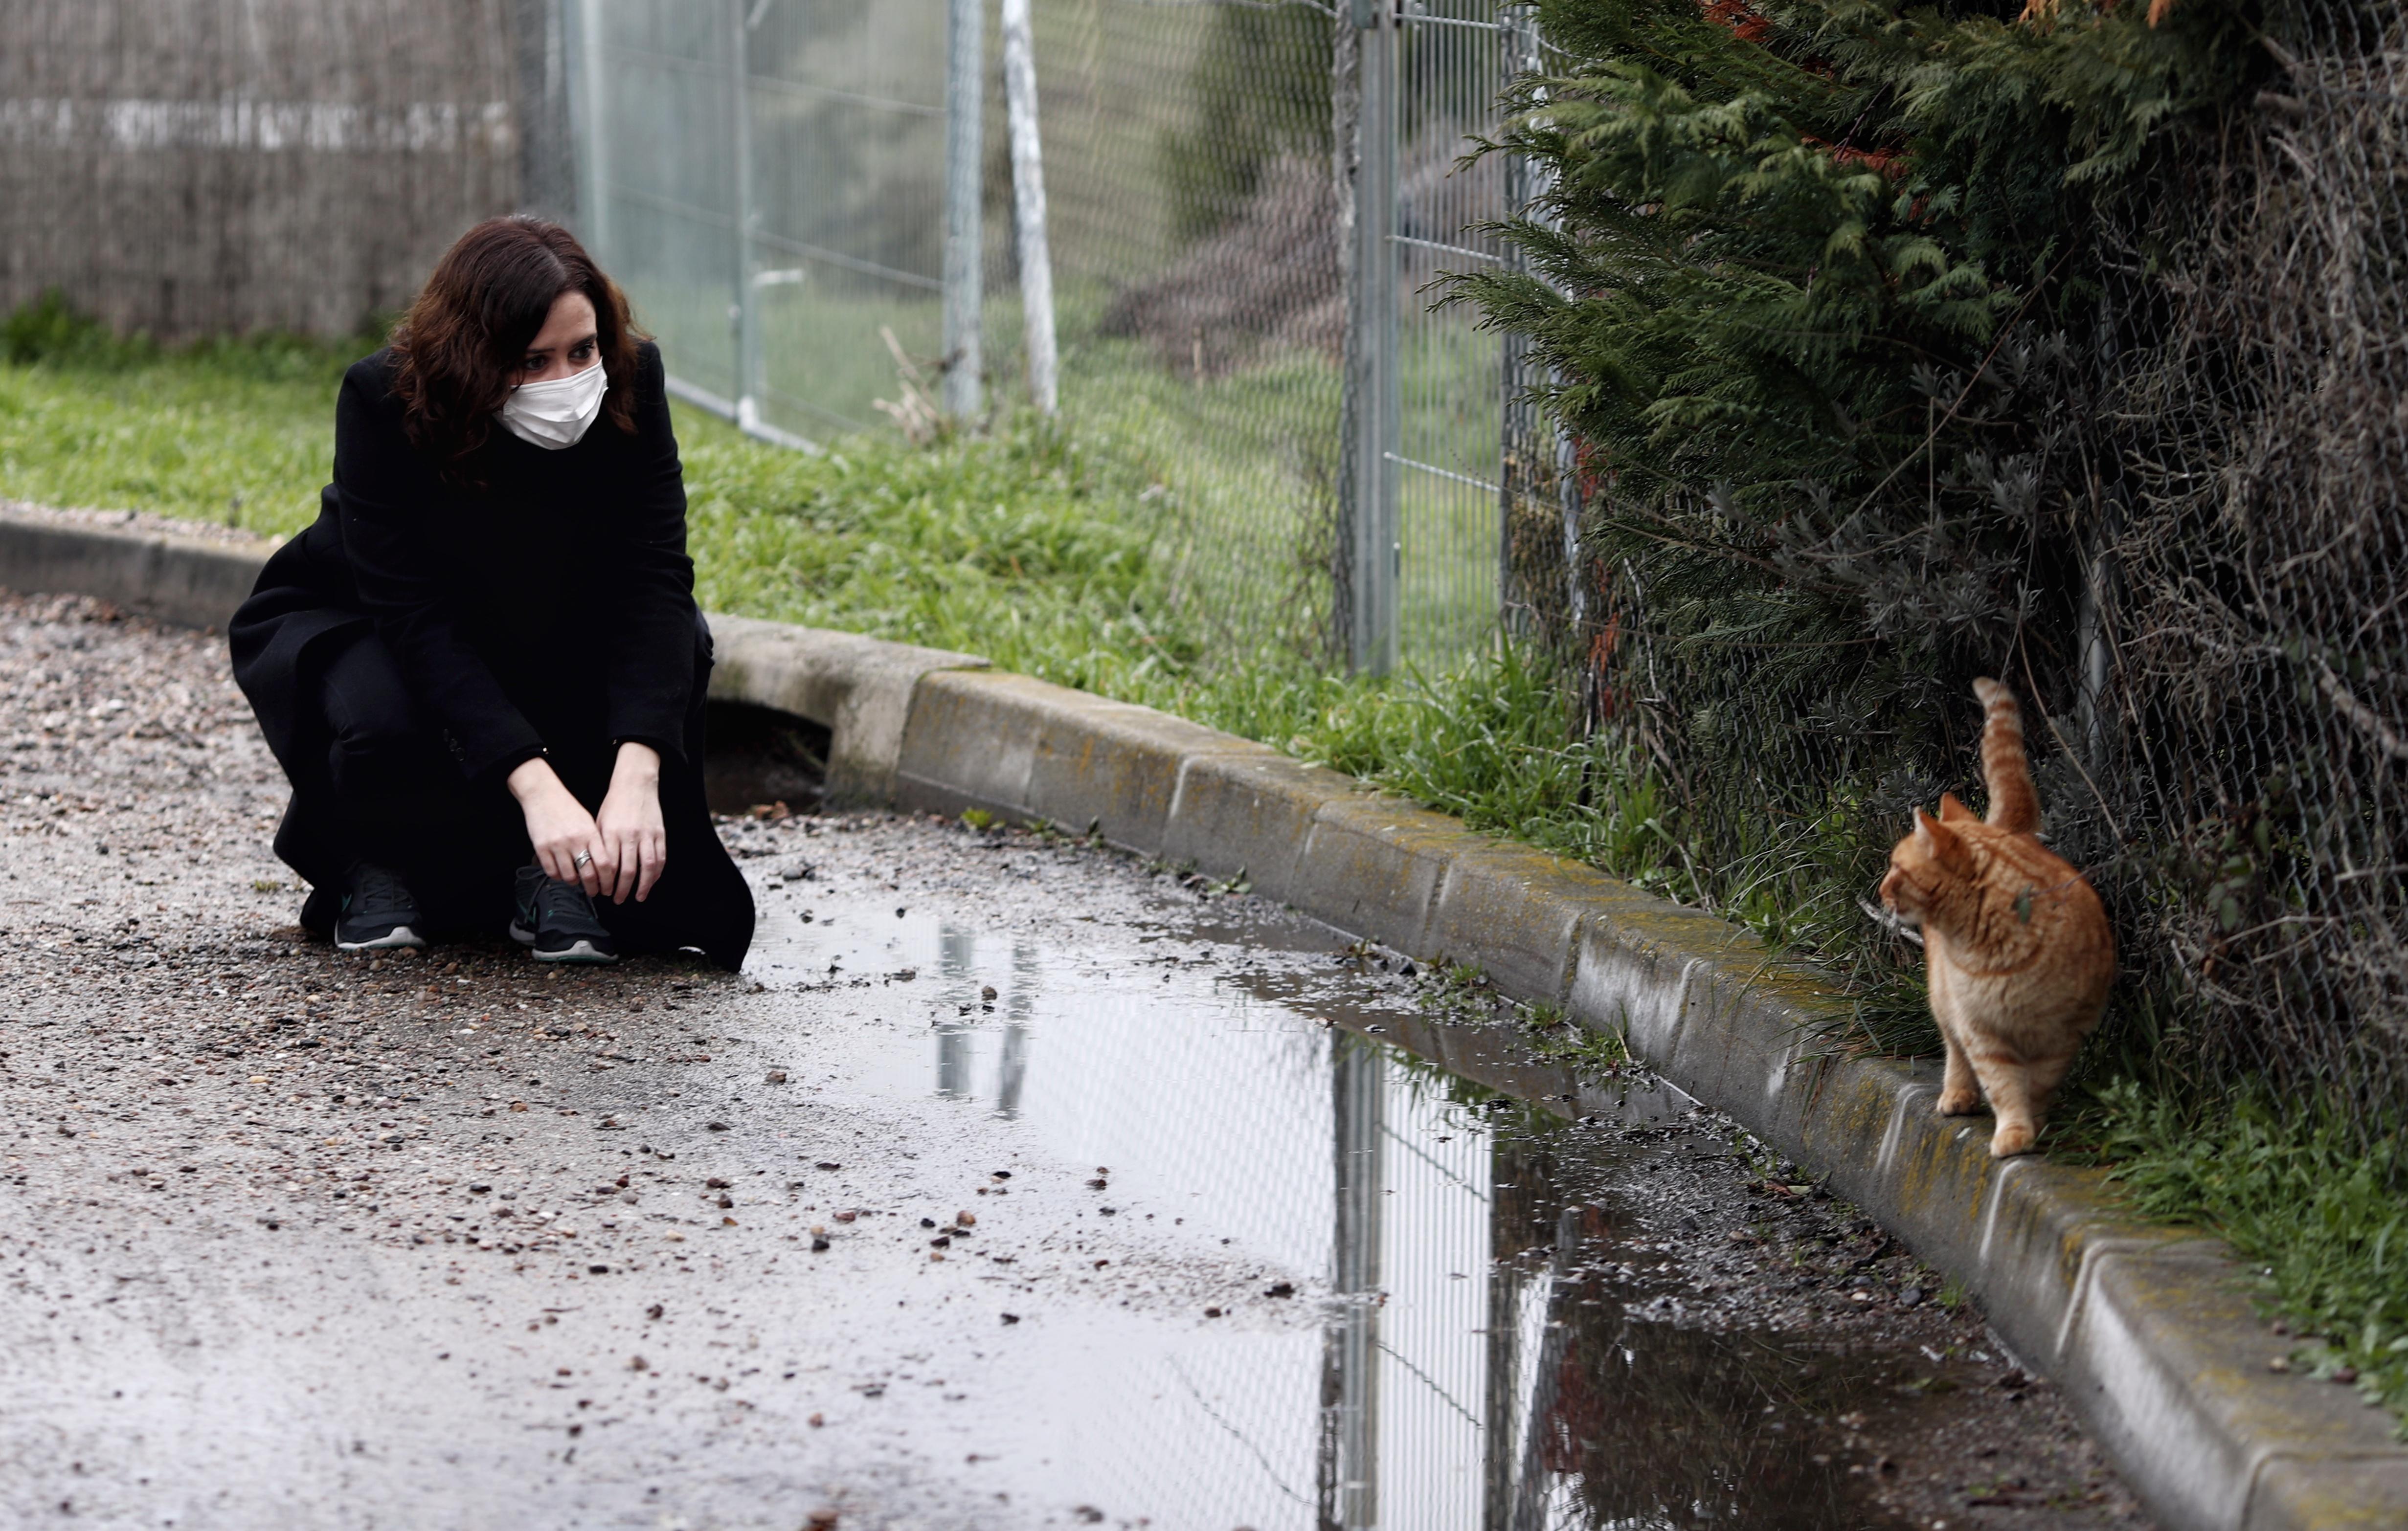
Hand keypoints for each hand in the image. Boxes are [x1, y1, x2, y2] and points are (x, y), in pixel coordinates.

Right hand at [508, 756, 606, 896]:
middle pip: (588, 874)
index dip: (608, 880)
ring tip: (577, 881)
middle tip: (595, 892)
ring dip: (575, 883)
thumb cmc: (568, 807)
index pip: (605, 864)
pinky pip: (552, 872)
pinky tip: (562, 874)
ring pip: (569, 876)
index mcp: (590, 834)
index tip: (609, 887)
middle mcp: (575, 841)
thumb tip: (605, 865)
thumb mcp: (588, 822)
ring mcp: (557, 845)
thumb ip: (596, 842)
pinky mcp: (541, 848)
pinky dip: (559, 877)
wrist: (543, 794)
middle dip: (594, 888)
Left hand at [595, 742, 666, 903]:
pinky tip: (651, 881)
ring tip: (638, 897)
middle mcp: (630, 835)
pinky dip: (656, 873)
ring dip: (643, 886)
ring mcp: (647, 835)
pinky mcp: (659, 833)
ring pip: (647, 867)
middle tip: (617, 899)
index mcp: (611, 833)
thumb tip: (596, 869)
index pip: (609, 865)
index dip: (607, 882)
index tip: (603, 892)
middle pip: (628, 870)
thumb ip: (599, 845)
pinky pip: (660, 858)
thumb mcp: (599, 822)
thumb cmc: (614, 804)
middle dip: (622, 889)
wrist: (635, 784)